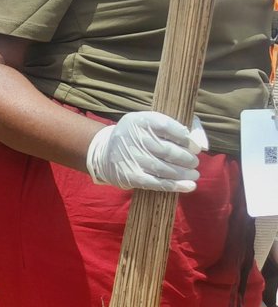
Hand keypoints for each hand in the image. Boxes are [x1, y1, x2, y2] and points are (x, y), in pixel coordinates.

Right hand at [85, 111, 204, 192]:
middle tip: (194, 162)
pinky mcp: (130, 176)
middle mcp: (132, 137)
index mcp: (139, 120)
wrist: (105, 152)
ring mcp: (130, 158)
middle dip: (186, 158)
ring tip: (194, 173)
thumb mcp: (150, 123)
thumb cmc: (137, 136)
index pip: (167, 127)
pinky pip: (156, 182)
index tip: (195, 147)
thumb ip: (177, 127)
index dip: (185, 138)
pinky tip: (189, 186)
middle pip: (167, 150)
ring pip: (164, 168)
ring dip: (183, 173)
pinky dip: (175, 185)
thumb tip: (201, 144)